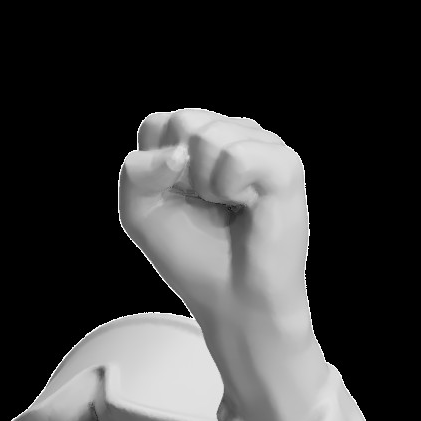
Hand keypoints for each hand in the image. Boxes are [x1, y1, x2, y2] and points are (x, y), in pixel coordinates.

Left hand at [118, 109, 324, 420]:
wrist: (233, 299)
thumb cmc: (192, 255)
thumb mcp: (140, 212)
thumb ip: (136, 171)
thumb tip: (178, 150)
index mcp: (199, 143)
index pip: (158, 124)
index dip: (154, 170)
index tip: (174, 200)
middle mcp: (233, 135)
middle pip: (182, 121)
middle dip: (179, 175)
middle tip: (205, 205)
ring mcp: (262, 145)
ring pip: (208, 136)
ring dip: (205, 185)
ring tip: (228, 207)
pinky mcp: (284, 164)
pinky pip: (237, 157)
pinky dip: (230, 188)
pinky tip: (246, 205)